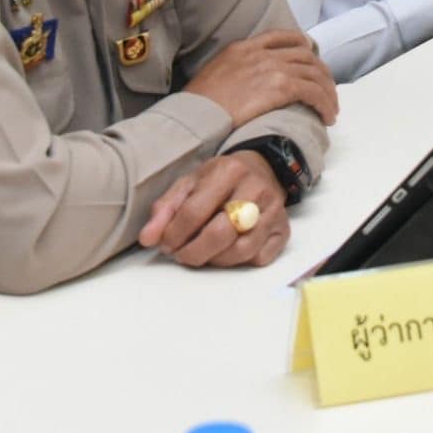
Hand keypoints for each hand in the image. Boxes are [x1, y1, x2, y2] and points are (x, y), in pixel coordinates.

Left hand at [138, 151, 289, 268]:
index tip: (166, 244)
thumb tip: (148, 239)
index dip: (174, 234)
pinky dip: (239, 262)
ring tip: (202, 253)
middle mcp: (256, 189)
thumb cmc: (220, 180)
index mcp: (229, 171)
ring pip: (241, 251)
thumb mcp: (190, 183)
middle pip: (220, 234)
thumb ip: (166, 209)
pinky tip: (226, 252)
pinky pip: (259, 258)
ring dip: (215, 260)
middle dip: (193, 252)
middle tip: (181, 255)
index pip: (195, 211)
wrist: (262, 169)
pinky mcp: (284, 231)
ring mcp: (274, 212)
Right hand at [184, 30, 338, 127]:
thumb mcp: (213, 74)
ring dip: (327, 91)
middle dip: (321, 72)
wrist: (195, 114)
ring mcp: (272, 68)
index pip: (281, 36)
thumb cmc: (197, 105)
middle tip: (326, 90)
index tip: (311, 57)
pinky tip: (327, 116)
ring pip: (314, 73)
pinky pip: (313, 92)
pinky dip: (325, 103)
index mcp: (242, 47)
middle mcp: (261, 53)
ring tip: (331, 108)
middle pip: (305, 55)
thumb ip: (233, 71)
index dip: (302, 46)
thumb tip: (243, 87)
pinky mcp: (281, 87)